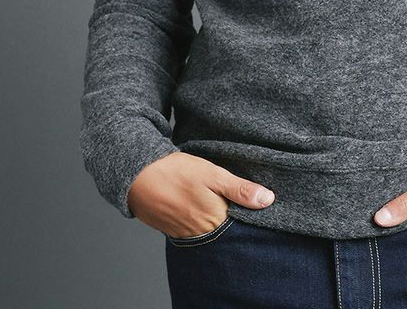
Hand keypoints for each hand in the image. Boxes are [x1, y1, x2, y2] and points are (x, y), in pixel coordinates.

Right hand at [126, 150, 274, 237]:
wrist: (138, 175)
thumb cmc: (177, 173)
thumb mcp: (214, 175)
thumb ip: (240, 189)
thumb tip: (268, 200)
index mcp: (215, 219)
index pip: (241, 222)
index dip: (249, 211)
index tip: (256, 200)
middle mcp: (201, 232)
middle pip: (226, 227)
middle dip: (232, 215)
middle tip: (229, 195)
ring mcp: (186, 233)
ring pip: (209, 227)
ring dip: (214, 216)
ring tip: (213, 197)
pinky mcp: (173, 230)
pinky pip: (193, 227)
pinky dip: (199, 217)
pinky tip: (197, 203)